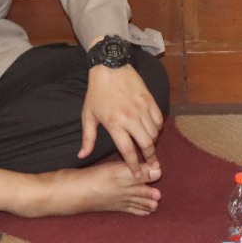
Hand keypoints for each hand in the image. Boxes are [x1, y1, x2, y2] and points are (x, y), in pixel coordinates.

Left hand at [80, 64, 163, 179]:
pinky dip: (157, 127)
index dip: (134, 165)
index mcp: (114, 124)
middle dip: (150, 158)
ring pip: (154, 132)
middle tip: (153, 166)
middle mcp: (130, 118)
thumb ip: (88, 138)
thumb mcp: (88, 115)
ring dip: (153, 142)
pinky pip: (159, 119)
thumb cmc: (96, 92)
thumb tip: (82, 156)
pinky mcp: (150, 100)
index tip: (138, 175)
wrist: (109, 67)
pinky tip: (152, 130)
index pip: (128, 150)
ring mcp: (142, 108)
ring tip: (149, 147)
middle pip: (146, 144)